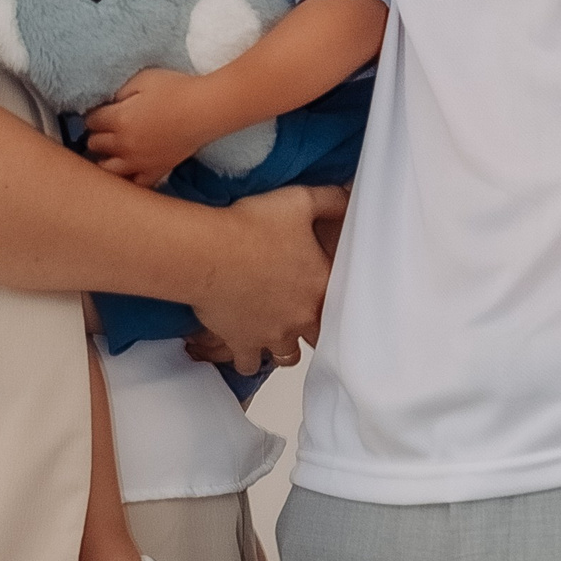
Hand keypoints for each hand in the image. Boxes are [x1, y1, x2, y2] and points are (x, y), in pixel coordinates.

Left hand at [85, 69, 205, 186]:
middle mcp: (124, 145)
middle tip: (105, 128)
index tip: (101, 110)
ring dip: (104, 159)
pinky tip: (128, 169)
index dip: (94, 113)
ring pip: (107, 170)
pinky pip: (135, 184)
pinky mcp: (156, 171)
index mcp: (119, 119)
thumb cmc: (176, 89)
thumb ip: (118, 91)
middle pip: (95, 144)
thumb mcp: (143, 79)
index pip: (91, 121)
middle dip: (96, 134)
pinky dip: (127, 179)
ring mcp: (140, 162)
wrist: (205, 109)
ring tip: (110, 151)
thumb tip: (104, 102)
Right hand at [193, 184, 345, 374]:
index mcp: (320, 285)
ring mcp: (272, 335)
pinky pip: (250, 364)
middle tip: (305, 315)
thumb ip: (332, 200)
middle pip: (320, 337)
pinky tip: (246, 347)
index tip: (331, 293)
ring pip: (289, 356)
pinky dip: (249, 358)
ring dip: (286, 345)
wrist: (209, 252)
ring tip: (279, 332)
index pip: (344, 304)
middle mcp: (301, 317)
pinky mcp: (242, 342)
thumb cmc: (252, 226)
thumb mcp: (300, 200)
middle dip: (315, 328)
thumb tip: (352, 197)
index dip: (340, 300)